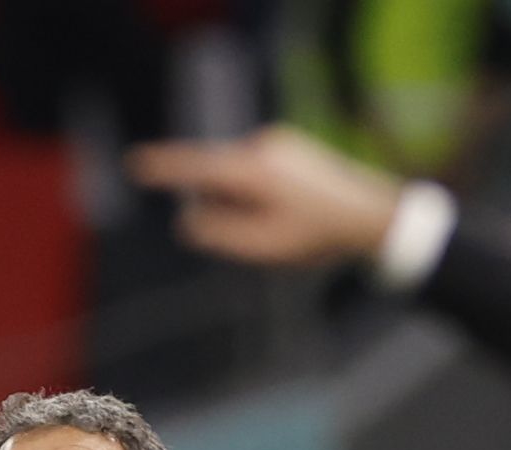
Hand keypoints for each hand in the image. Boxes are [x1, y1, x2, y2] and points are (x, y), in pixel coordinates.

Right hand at [127, 126, 404, 265]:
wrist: (374, 215)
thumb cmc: (318, 235)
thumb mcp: (262, 246)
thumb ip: (218, 232)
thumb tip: (189, 219)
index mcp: (251, 169)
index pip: (195, 166)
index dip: (163, 168)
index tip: (135, 163)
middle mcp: (262, 146)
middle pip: (217, 176)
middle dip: (221, 205)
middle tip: (259, 236)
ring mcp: (279, 142)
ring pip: (237, 176)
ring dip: (243, 202)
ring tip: (282, 227)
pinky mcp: (291, 147)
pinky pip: (256, 171)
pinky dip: (258, 194)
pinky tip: (290, 214)